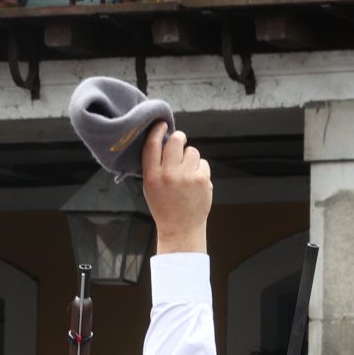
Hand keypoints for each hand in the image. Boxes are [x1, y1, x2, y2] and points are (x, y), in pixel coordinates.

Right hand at [141, 124, 211, 254]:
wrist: (181, 229)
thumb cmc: (165, 207)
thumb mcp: (150, 187)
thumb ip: (154, 166)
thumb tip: (163, 141)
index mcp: (152, 176)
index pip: (152, 145)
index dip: (157, 130)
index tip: (162, 125)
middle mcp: (168, 175)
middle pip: (175, 141)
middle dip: (179, 138)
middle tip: (180, 140)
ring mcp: (186, 177)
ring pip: (192, 151)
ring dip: (191, 157)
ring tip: (187, 172)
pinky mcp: (202, 180)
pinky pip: (203, 163)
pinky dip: (200, 170)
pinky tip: (196, 182)